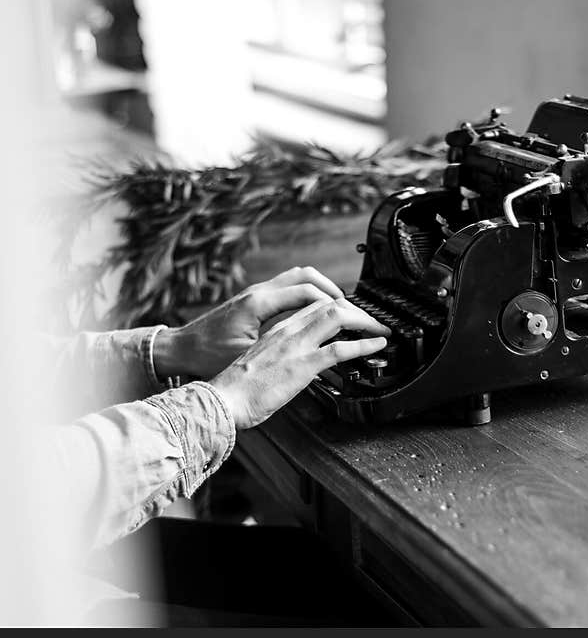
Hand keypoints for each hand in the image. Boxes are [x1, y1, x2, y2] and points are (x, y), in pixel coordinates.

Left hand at [153, 266, 344, 379]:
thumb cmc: (207, 357)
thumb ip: (282, 352)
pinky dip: (309, 295)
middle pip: (309, 278)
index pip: (310, 293)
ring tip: (342, 308)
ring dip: (324, 290)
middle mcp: (260, 292)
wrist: (180, 350)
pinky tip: (317, 311)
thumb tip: (311, 355)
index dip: (338, 305)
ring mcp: (257, 293)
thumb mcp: (248, 359)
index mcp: (260, 303)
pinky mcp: (254, 300)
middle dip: (337, 294)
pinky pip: (290, 287)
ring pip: (300, 277)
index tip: (356, 319)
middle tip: (357, 312)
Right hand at [210, 298, 389, 428]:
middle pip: (329, 304)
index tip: (351, 318)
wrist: (223, 399)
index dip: (337, 308)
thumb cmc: (237, 390)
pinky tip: (377, 344)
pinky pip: (341, 348)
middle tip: (372, 322)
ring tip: (381, 330)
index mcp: (277, 330)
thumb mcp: (261, 364)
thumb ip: (281, 359)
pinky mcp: (304, 364)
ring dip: (365, 321)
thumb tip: (299, 368)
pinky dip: (365, 344)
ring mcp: (297, 345)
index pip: (312, 306)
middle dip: (356, 310)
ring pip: (337, 316)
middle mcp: (288, 331)